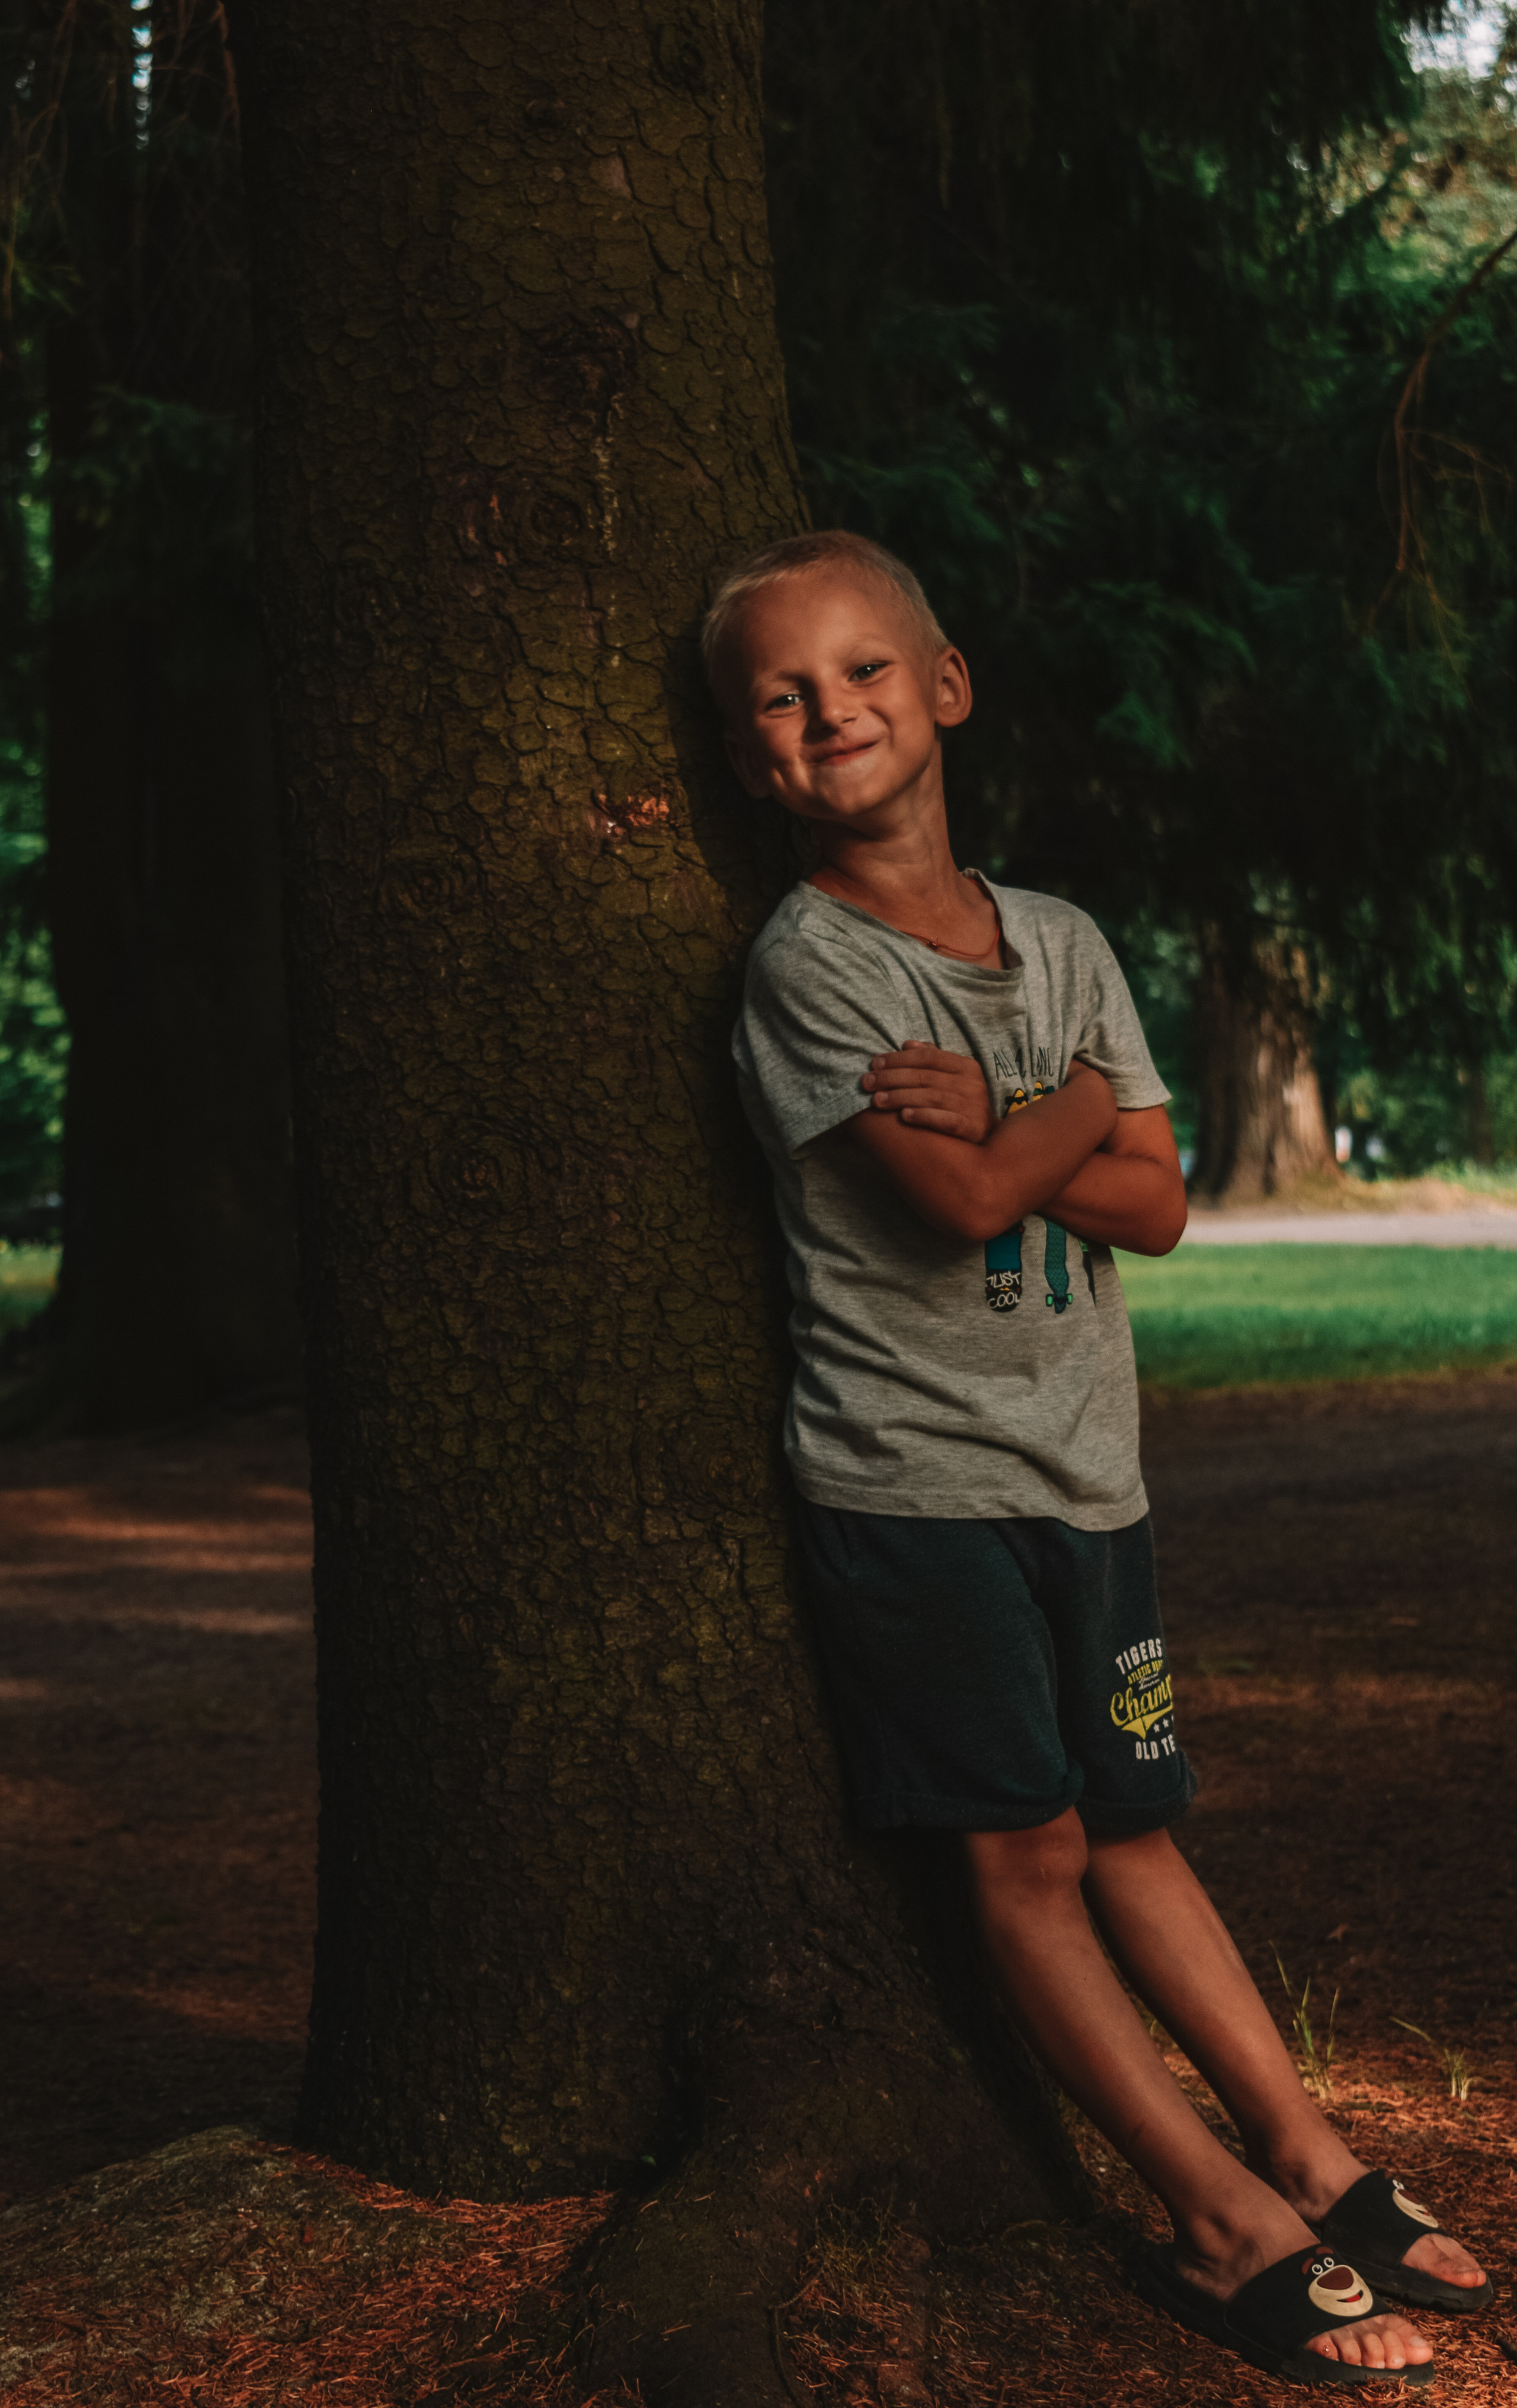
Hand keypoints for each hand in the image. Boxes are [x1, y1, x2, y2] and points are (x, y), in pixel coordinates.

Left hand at [859, 1040, 993, 1141]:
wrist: (987, 1134)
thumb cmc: (961, 1100)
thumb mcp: (952, 1076)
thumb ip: (931, 1059)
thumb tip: (906, 1044)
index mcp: (966, 1066)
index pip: (928, 1057)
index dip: (899, 1059)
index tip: (874, 1063)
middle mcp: (971, 1083)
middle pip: (925, 1076)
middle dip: (891, 1078)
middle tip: (866, 1082)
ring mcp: (973, 1106)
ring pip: (931, 1097)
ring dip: (900, 1097)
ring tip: (876, 1100)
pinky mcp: (973, 1128)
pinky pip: (946, 1121)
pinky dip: (924, 1117)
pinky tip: (904, 1116)